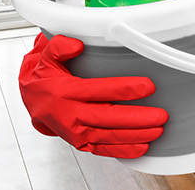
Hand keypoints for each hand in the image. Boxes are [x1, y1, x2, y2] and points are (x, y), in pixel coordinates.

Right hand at [19, 32, 167, 157]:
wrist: (33, 103)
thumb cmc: (46, 79)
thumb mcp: (46, 57)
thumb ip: (60, 47)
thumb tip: (76, 44)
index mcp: (66, 91)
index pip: (99, 90)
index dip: (125, 89)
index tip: (147, 87)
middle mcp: (71, 114)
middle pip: (108, 117)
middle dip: (137, 118)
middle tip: (160, 115)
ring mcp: (76, 132)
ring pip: (109, 136)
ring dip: (135, 135)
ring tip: (158, 130)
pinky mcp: (80, 143)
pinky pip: (103, 150)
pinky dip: (123, 151)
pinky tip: (142, 147)